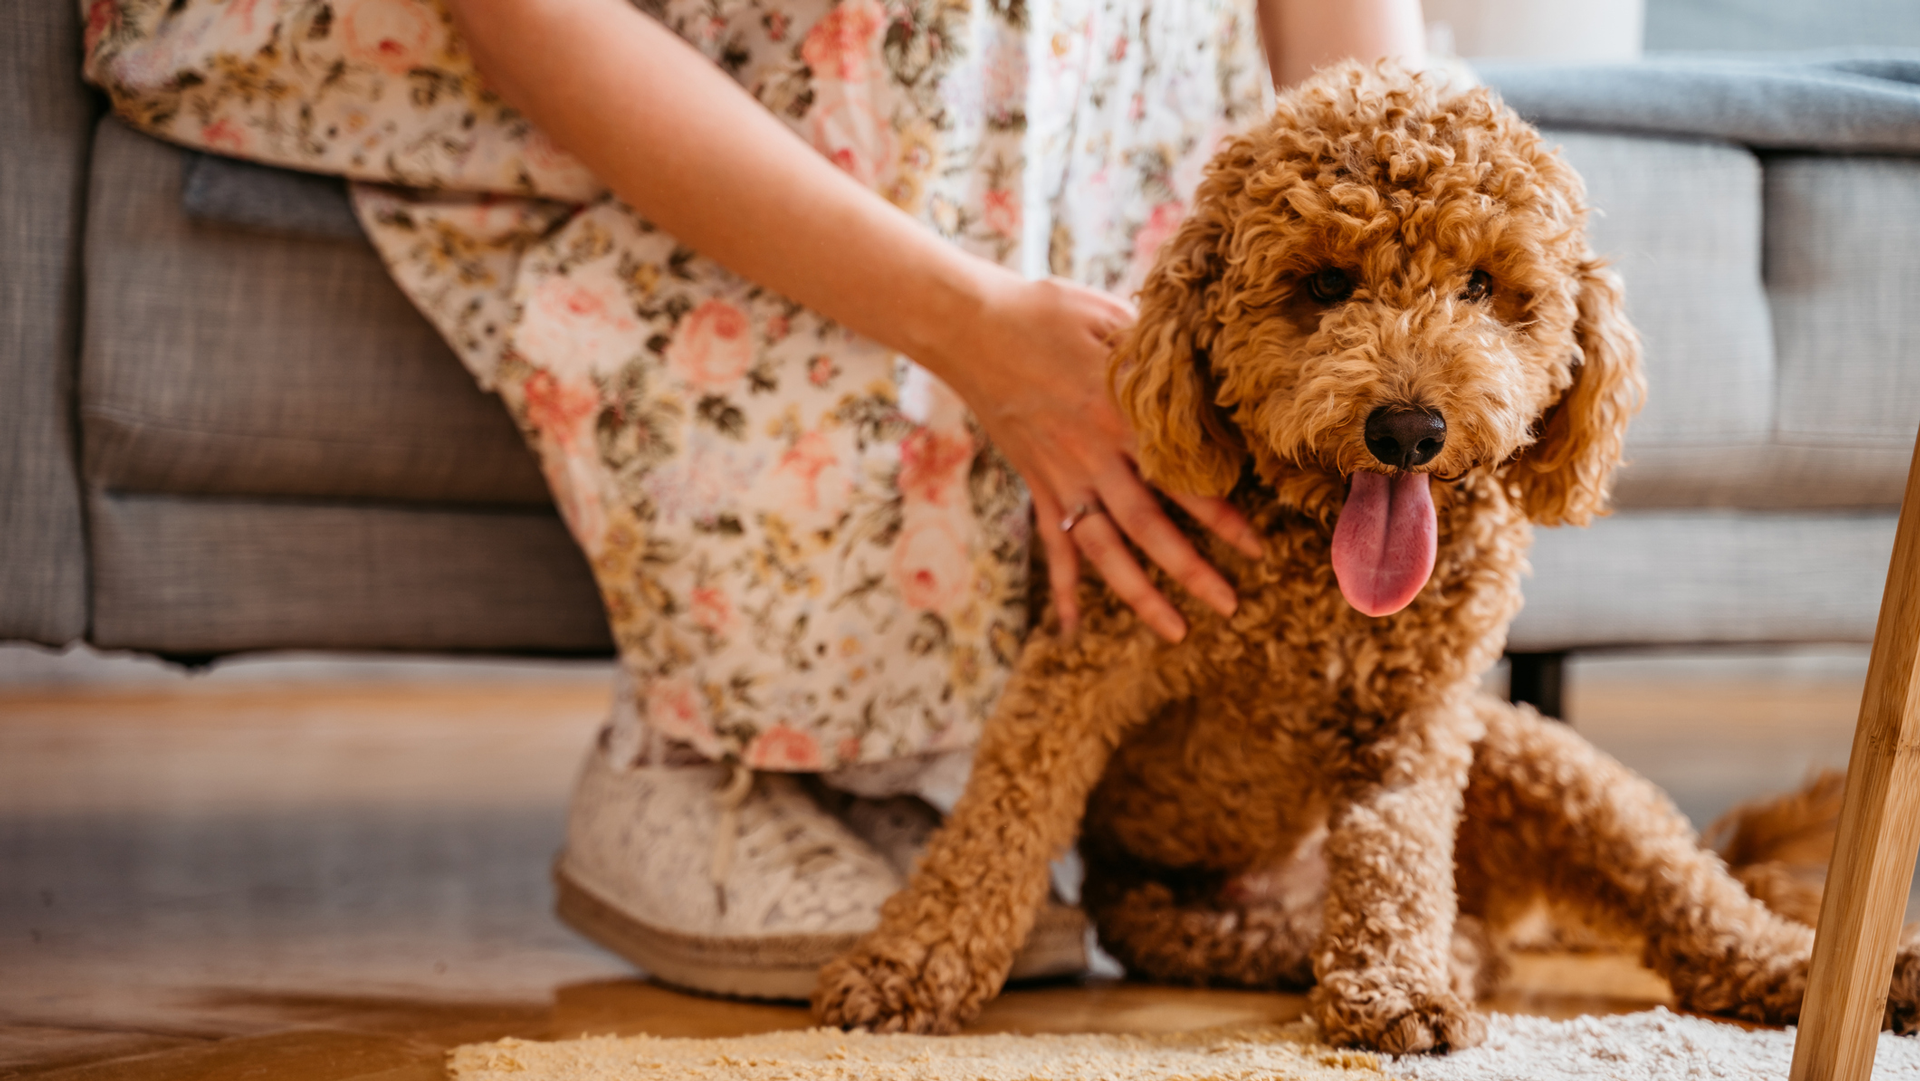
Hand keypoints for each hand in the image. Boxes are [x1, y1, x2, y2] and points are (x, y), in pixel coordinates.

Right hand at [931, 275, 1262, 640]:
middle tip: (1230, 604)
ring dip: (1139, 594)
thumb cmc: (1046, 312)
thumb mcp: (1112, 316)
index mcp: (1120, 416)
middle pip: (1147, 526)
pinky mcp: (1037, 484)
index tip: (1257, 547)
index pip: (1180, 478)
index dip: (1221, 516)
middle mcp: (1093, 456)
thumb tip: (1212, 360)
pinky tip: (1071, 628)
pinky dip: (1062, 587)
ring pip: (1104, 549)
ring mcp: (1062, 476)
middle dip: (1190, 569)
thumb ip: (1158, 352)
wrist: (969, 326)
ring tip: (1175, 631)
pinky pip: (1053, 544)